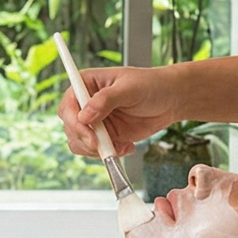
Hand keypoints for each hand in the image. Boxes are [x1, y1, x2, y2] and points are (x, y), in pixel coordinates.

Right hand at [58, 64, 188, 156]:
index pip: (67, 104)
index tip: (89, 134)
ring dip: (96, 150)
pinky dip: (109, 154)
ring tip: (120, 145)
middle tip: (103, 145)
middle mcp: (86, 104)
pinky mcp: (105, 136)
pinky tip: (127, 147)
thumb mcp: (129, 88)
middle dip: (85, 139)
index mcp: (86, 84)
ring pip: (79, 142)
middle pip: (70, 127)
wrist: (170, 100)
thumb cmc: (150, 85)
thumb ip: (105, 100)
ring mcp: (95, 122)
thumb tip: (84, 116)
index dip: (73, 121)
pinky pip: (96, 151)